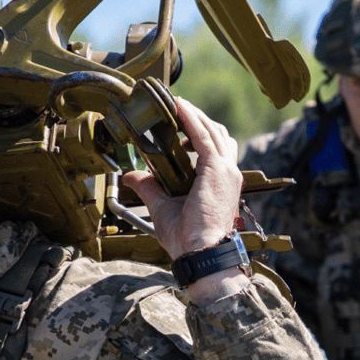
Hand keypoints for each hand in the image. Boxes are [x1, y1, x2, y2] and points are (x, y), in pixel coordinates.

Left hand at [121, 97, 249, 302]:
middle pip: (217, 135)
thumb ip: (149, 187)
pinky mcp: (217, 170)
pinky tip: (178, 108)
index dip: (198, 133)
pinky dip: (191, 119)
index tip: (179, 124)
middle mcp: (228, 174)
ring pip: (212, 131)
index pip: (215, 149)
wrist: (202, 254)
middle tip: (175, 111)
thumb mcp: (163, 208)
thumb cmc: (188, 239)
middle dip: (197, 120)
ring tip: (175, 105)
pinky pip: (203, 136)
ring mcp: (226, 171)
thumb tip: (131, 176)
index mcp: (220, 184)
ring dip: (194, 115)